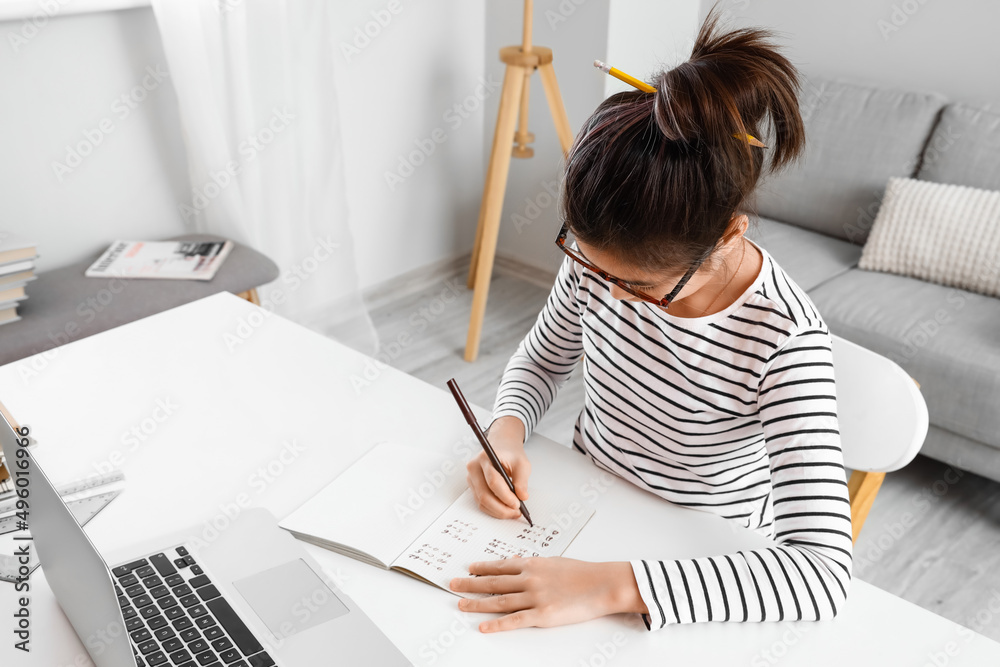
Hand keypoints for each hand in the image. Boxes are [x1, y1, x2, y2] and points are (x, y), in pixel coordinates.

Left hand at [449, 557, 646, 631]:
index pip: (500, 566)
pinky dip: (497, 624)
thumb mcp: (555, 562)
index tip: (469, 568)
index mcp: (533, 565)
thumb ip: (535, 564)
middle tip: (453, 585)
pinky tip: (484, 627)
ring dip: (477, 603)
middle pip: (493, 582)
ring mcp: (534, 597)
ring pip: (498, 601)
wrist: (603, 583)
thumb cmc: (583, 572)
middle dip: (470, 584)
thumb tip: (518, 563)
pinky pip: (514, 620)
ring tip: (461, 604)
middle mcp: (529, 579)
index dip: (482, 568)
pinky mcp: (542, 615)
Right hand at [466, 416, 529, 520]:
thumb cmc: (511, 454)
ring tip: (513, 512)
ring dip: (498, 511)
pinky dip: (493, 510)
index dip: (505, 496)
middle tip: (516, 512)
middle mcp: (474, 468)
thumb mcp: (522, 463)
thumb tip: (522, 497)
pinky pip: (481, 503)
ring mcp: (471, 478)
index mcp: (485, 458)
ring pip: (481, 502)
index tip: (518, 504)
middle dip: (501, 508)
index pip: (493, 481)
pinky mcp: (473, 487)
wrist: (501, 447)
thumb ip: (522, 480)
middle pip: (484, 495)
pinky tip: (505, 510)